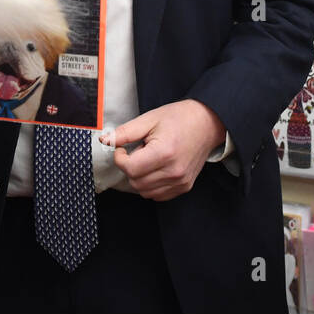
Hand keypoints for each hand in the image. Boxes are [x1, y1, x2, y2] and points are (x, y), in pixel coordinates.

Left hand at [105, 99, 225, 201]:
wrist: (207, 123)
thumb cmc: (178, 118)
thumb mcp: (149, 119)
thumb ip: (125, 132)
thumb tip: (105, 141)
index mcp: (164, 153)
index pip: (130, 169)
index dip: (120, 158)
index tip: (123, 148)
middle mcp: (174, 171)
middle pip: (135, 182)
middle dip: (130, 167)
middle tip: (139, 150)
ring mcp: (180, 181)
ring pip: (144, 191)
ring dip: (139, 178)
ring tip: (149, 159)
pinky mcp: (184, 186)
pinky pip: (157, 195)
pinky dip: (150, 185)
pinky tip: (155, 169)